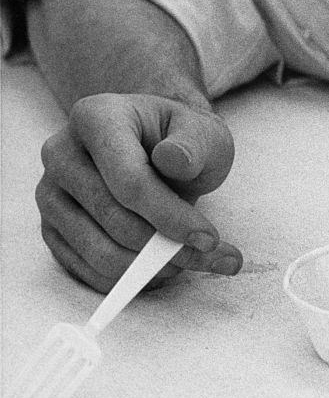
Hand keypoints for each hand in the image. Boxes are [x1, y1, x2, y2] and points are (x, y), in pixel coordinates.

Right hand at [35, 92, 240, 291]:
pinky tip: (162, 268)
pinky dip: (130, 279)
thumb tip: (174, 160)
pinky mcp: (52, 228)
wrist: (157, 146)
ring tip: (186, 258)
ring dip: (150, 268)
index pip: (129, 180)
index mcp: (96, 118)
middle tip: (206, 252)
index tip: (208, 238)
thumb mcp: (202, 132)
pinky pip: (87, 270)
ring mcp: (51, 194)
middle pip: (113, 219)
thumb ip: (193, 145)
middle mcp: (61, 153)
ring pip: (99, 252)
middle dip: (166, 245)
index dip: (170, 216)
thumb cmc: (181, 140)